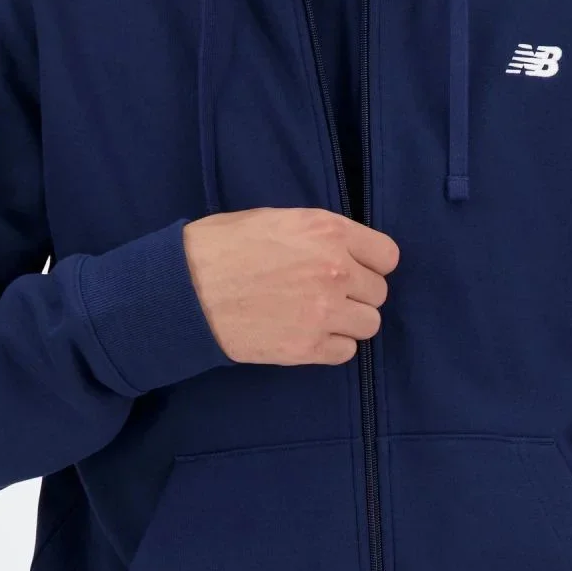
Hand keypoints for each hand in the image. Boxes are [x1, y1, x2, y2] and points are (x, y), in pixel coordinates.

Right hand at [182, 208, 399, 365]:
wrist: (184, 289)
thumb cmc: (222, 245)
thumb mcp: (278, 218)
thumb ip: (320, 234)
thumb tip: (345, 250)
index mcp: (329, 231)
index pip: (387, 255)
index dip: (371, 262)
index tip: (354, 267)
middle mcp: (336, 271)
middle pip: (379, 292)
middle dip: (357, 292)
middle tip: (326, 292)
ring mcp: (324, 312)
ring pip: (369, 323)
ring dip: (349, 320)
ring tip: (318, 314)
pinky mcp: (307, 347)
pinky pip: (346, 352)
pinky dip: (332, 345)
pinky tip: (307, 333)